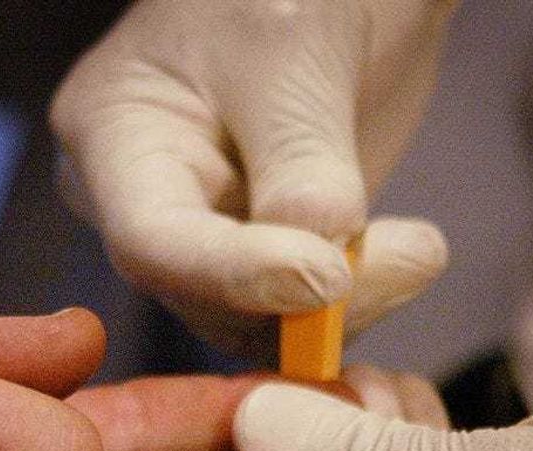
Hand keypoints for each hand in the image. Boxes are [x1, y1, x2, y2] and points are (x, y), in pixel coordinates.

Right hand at [52, 0, 454, 353]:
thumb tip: (317, 277)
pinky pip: (291, 310)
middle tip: (411, 255)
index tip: (330, 278)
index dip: (234, 273)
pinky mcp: (261, 251)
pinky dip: (353, 301)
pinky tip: (404, 257)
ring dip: (341, 305)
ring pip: (250, 318)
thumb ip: (302, 164)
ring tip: (417, 249)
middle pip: (199, 294)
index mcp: (116, 133)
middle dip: (301, 297)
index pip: (151, 237)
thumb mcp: (295, 51)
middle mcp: (144, 199)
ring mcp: (203, 230)